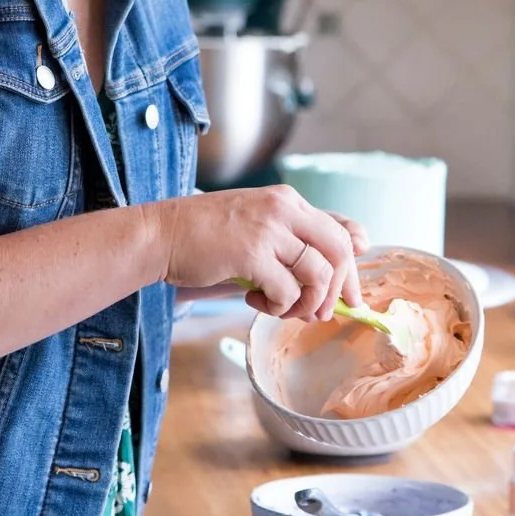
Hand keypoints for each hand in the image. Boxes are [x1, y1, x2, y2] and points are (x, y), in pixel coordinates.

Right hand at [146, 186, 364, 321]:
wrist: (162, 233)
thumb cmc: (208, 235)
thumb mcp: (258, 226)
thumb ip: (292, 243)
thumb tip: (332, 282)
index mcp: (288, 201)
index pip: (340, 232)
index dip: (352, 270)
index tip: (351, 299)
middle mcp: (284, 209)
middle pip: (340, 251)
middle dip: (338, 290)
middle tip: (319, 314)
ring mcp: (269, 229)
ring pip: (318, 275)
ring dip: (305, 304)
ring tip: (282, 309)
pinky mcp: (252, 254)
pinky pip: (287, 291)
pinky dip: (277, 307)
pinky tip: (254, 301)